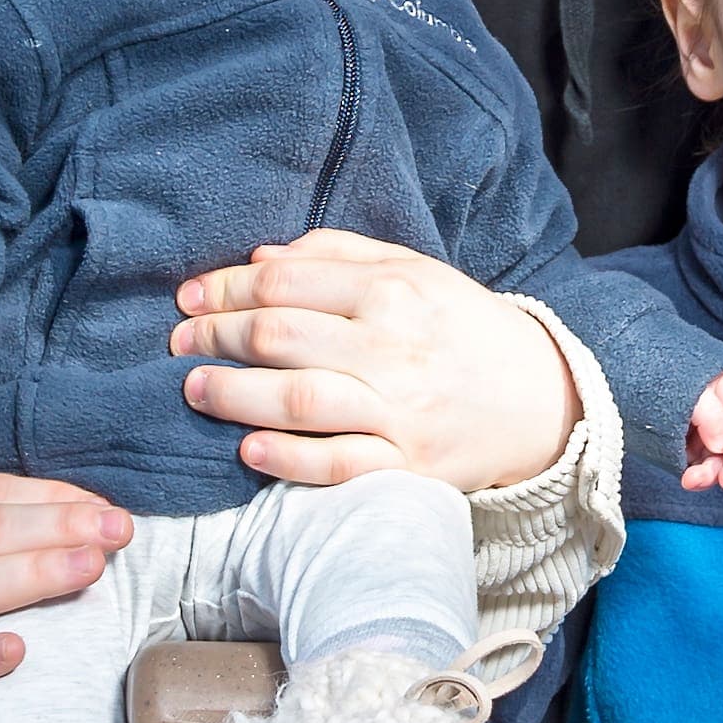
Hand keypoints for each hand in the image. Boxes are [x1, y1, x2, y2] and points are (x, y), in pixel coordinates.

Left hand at [172, 230, 578, 490]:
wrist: (543, 401)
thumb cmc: (463, 329)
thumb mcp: (415, 271)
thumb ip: (338, 256)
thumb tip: (260, 260)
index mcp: (393, 291)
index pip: (287, 283)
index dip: (225, 288)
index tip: (188, 298)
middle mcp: (394, 348)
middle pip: (282, 337)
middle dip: (216, 337)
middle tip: (178, 342)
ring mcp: (401, 412)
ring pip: (302, 400)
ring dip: (236, 395)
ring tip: (193, 389)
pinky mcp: (409, 467)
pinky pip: (340, 464)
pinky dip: (289, 459)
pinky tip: (248, 449)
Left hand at [681, 370, 722, 491]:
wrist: (649, 381)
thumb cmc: (673, 377)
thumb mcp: (691, 387)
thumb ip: (709, 414)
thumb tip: (719, 447)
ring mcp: (713, 440)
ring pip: (722, 464)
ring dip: (711, 475)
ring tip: (693, 480)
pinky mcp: (696, 454)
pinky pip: (703, 471)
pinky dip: (697, 479)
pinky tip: (688, 481)